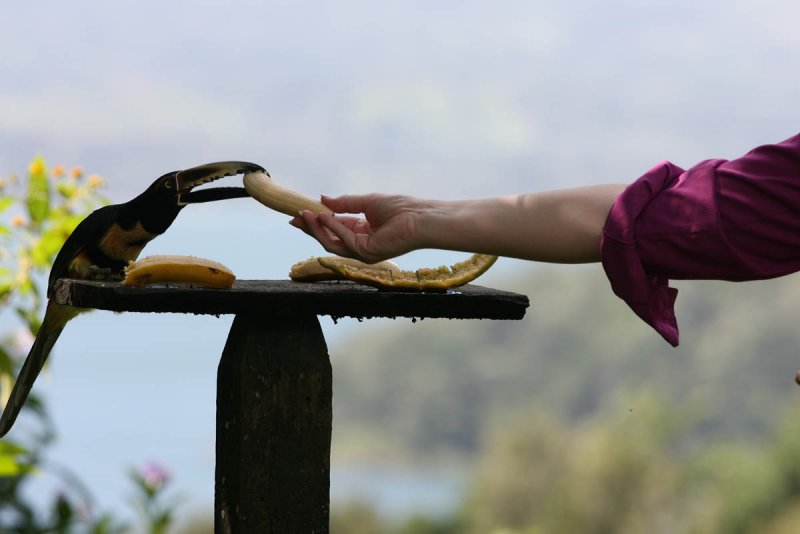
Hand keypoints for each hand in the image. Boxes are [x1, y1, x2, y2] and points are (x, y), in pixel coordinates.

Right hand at [290, 194, 423, 262]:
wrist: (420, 218)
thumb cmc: (401, 208)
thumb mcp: (367, 202)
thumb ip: (344, 203)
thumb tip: (322, 198)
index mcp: (362, 231)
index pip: (335, 228)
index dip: (318, 221)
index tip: (300, 212)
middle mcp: (361, 244)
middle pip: (329, 238)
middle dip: (311, 228)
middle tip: (294, 218)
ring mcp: (363, 252)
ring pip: (332, 243)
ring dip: (317, 229)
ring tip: (306, 214)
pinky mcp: (366, 254)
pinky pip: (343, 242)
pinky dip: (332, 228)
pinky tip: (324, 215)